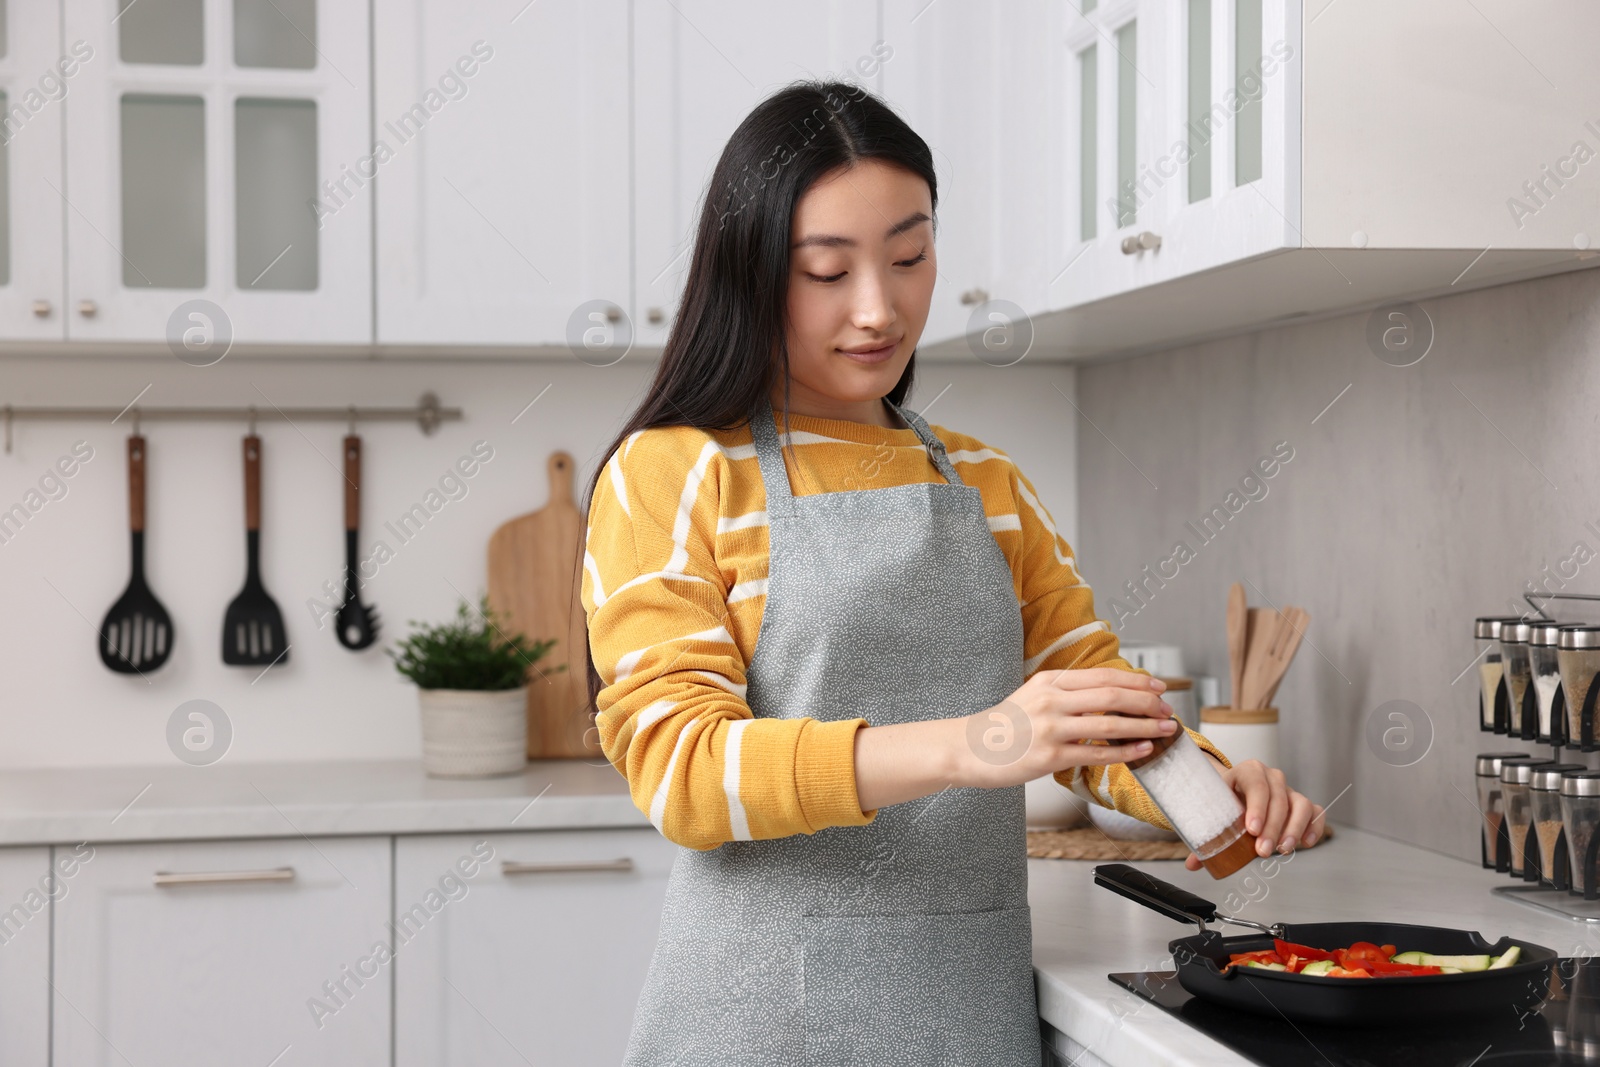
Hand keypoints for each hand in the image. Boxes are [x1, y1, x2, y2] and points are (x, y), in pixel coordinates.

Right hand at [950, 668, 1177, 790]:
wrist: (968, 748)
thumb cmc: (1004, 726)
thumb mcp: (1033, 695)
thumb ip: (1066, 693)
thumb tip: (1108, 696)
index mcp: (1050, 681)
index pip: (1103, 676)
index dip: (1136, 681)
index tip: (1158, 687)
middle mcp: (1052, 701)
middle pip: (1112, 696)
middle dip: (1147, 702)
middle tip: (1168, 708)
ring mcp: (1051, 729)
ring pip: (1109, 725)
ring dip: (1143, 727)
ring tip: (1165, 729)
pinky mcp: (1050, 757)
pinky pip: (1096, 754)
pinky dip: (1125, 753)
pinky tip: (1143, 752)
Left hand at [1182, 758, 1325, 871]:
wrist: (1235, 791)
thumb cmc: (1224, 800)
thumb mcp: (1214, 810)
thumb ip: (1205, 835)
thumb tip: (1193, 864)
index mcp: (1246, 772)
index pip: (1256, 783)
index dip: (1257, 806)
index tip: (1252, 830)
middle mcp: (1271, 777)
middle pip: (1279, 798)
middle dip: (1272, 827)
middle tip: (1262, 851)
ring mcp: (1288, 790)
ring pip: (1301, 805)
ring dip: (1293, 829)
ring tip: (1282, 849)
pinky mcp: (1301, 804)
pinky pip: (1315, 812)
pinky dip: (1314, 827)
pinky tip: (1306, 843)